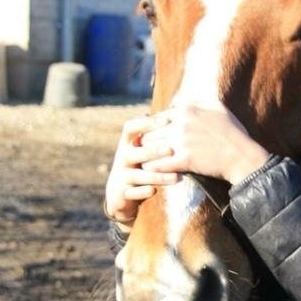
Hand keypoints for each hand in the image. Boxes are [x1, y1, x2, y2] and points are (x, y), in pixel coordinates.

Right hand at [104, 113, 179, 227]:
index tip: (165, 121)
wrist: (120, 193)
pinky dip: (143, 192)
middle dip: (152, 151)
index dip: (146, 124)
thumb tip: (179, 107)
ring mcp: (121, 176)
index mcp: (127, 144)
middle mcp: (122, 158)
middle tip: (170, 150)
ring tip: (175, 177)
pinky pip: (132, 193)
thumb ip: (157, 133)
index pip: (130, 128)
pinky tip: (154, 191)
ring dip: (156, 176)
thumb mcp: (143, 148)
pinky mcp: (122, 193)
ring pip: (137, 175)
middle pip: (134, 152)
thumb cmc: (140, 164)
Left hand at [140, 103, 269, 184]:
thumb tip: (178, 99)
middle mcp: (181, 123)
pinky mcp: (184, 160)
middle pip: (151, 132)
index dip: (154, 128)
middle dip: (148, 141)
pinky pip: (159, 164)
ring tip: (142, 160)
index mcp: (186, 109)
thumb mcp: (218, 107)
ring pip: (151, 147)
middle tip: (143, 149)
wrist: (242, 156)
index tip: (153, 136)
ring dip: (146, 154)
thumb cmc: (232, 132)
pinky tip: (150, 170)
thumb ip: (196, 101)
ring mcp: (181, 142)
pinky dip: (152, 168)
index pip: (158, 117)